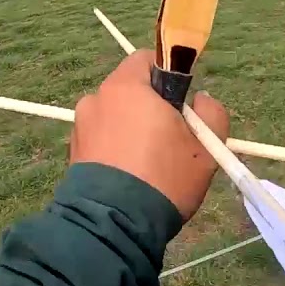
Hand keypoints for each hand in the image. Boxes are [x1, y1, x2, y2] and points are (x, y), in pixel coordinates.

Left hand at [70, 50, 228, 219]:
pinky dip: (115, 149)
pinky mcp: (72, 153)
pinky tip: (130, 176)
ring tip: (149, 165)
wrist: (115, 225)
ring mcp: (80, 126)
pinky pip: (101, 139)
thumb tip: (201, 100)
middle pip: (130, 91)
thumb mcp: (206, 147)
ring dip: (132, 130)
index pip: (148, 59)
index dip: (170, 76)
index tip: (182, 105)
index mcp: (126, 87)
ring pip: (115, 117)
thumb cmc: (164, 177)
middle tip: (172, 140)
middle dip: (151, 107)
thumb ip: (212, 112)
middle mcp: (96, 99)